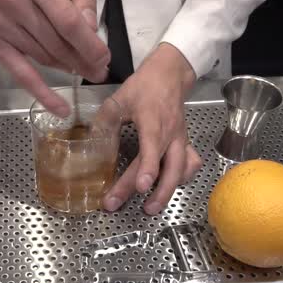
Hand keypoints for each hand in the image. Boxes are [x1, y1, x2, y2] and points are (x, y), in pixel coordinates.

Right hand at [0, 0, 110, 116]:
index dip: (89, 45)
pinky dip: (43, 94)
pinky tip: (61, 108)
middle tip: (99, 72)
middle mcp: (13, 1)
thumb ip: (80, 1)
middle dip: (83, 61)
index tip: (104, 59)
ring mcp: (0, 24)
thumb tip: (92, 34)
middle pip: (56, 43)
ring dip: (67, 68)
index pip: (68, 22)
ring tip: (84, 72)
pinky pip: (22, 74)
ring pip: (44, 57)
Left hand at [103, 43, 202, 214]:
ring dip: (168, 191)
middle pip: (167, 168)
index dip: (148, 169)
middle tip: (133, 209)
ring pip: (181, 170)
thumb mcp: (119, 98)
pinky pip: (190, 164)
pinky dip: (183, 178)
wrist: (170, 74)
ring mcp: (180, 140)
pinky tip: (171, 186)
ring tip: (151, 208)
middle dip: (152, 192)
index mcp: (153, 122)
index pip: (152, 149)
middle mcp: (171, 134)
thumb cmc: (144, 86)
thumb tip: (91, 143)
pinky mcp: (185, 142)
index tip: (141, 187)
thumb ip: (105, 121)